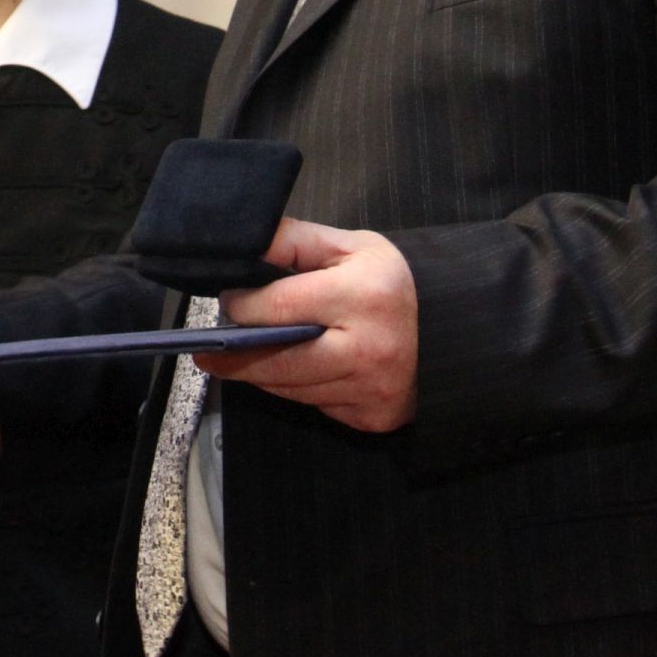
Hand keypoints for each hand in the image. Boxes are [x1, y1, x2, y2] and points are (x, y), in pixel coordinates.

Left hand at [200, 217, 417, 432]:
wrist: (448, 330)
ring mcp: (372, 389)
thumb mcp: (349, 246)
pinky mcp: (372, 416)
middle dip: (235, 356)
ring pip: (289, 389)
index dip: (241, 306)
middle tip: (209, 351)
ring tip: (240, 357)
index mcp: (363, 295)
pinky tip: (287, 372)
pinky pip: (313, 406)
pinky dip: (294, 390)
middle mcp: (369, 348)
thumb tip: (242, 242)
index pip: (277, 308)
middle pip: (276, 361)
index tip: (228, 301)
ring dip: (260, 374)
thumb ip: (293, 241)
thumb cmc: (389, 284)